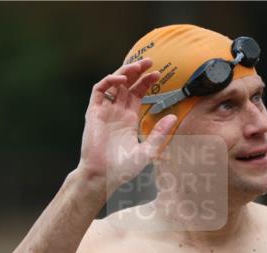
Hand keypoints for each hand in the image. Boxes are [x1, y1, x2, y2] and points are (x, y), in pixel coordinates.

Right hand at [77, 58, 177, 192]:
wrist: (103, 177)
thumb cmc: (123, 169)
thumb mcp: (147, 151)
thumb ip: (159, 133)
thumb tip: (173, 116)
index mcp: (129, 119)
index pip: (138, 93)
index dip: (147, 82)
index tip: (158, 74)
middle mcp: (117, 112)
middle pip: (128, 84)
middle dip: (137, 71)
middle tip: (150, 61)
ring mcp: (105, 111)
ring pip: (114, 84)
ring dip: (124, 72)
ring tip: (137, 66)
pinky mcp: (93, 112)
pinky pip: (99, 90)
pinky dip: (109, 81)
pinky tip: (122, 80)